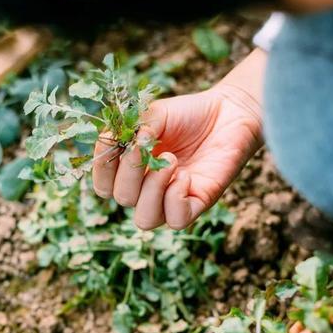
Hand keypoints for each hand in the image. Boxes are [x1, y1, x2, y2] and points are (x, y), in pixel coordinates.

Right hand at [92, 50, 265, 229]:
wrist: (229, 112)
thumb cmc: (189, 114)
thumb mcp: (153, 114)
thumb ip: (133, 128)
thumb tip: (126, 145)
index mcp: (131, 169)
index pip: (103, 185)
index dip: (102, 168)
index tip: (114, 140)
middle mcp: (147, 189)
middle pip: (121, 199)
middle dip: (130, 171)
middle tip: (147, 146)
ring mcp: (171, 199)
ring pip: (145, 219)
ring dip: (152, 189)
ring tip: (171, 161)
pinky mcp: (197, 204)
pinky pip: (175, 220)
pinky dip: (175, 198)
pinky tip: (186, 176)